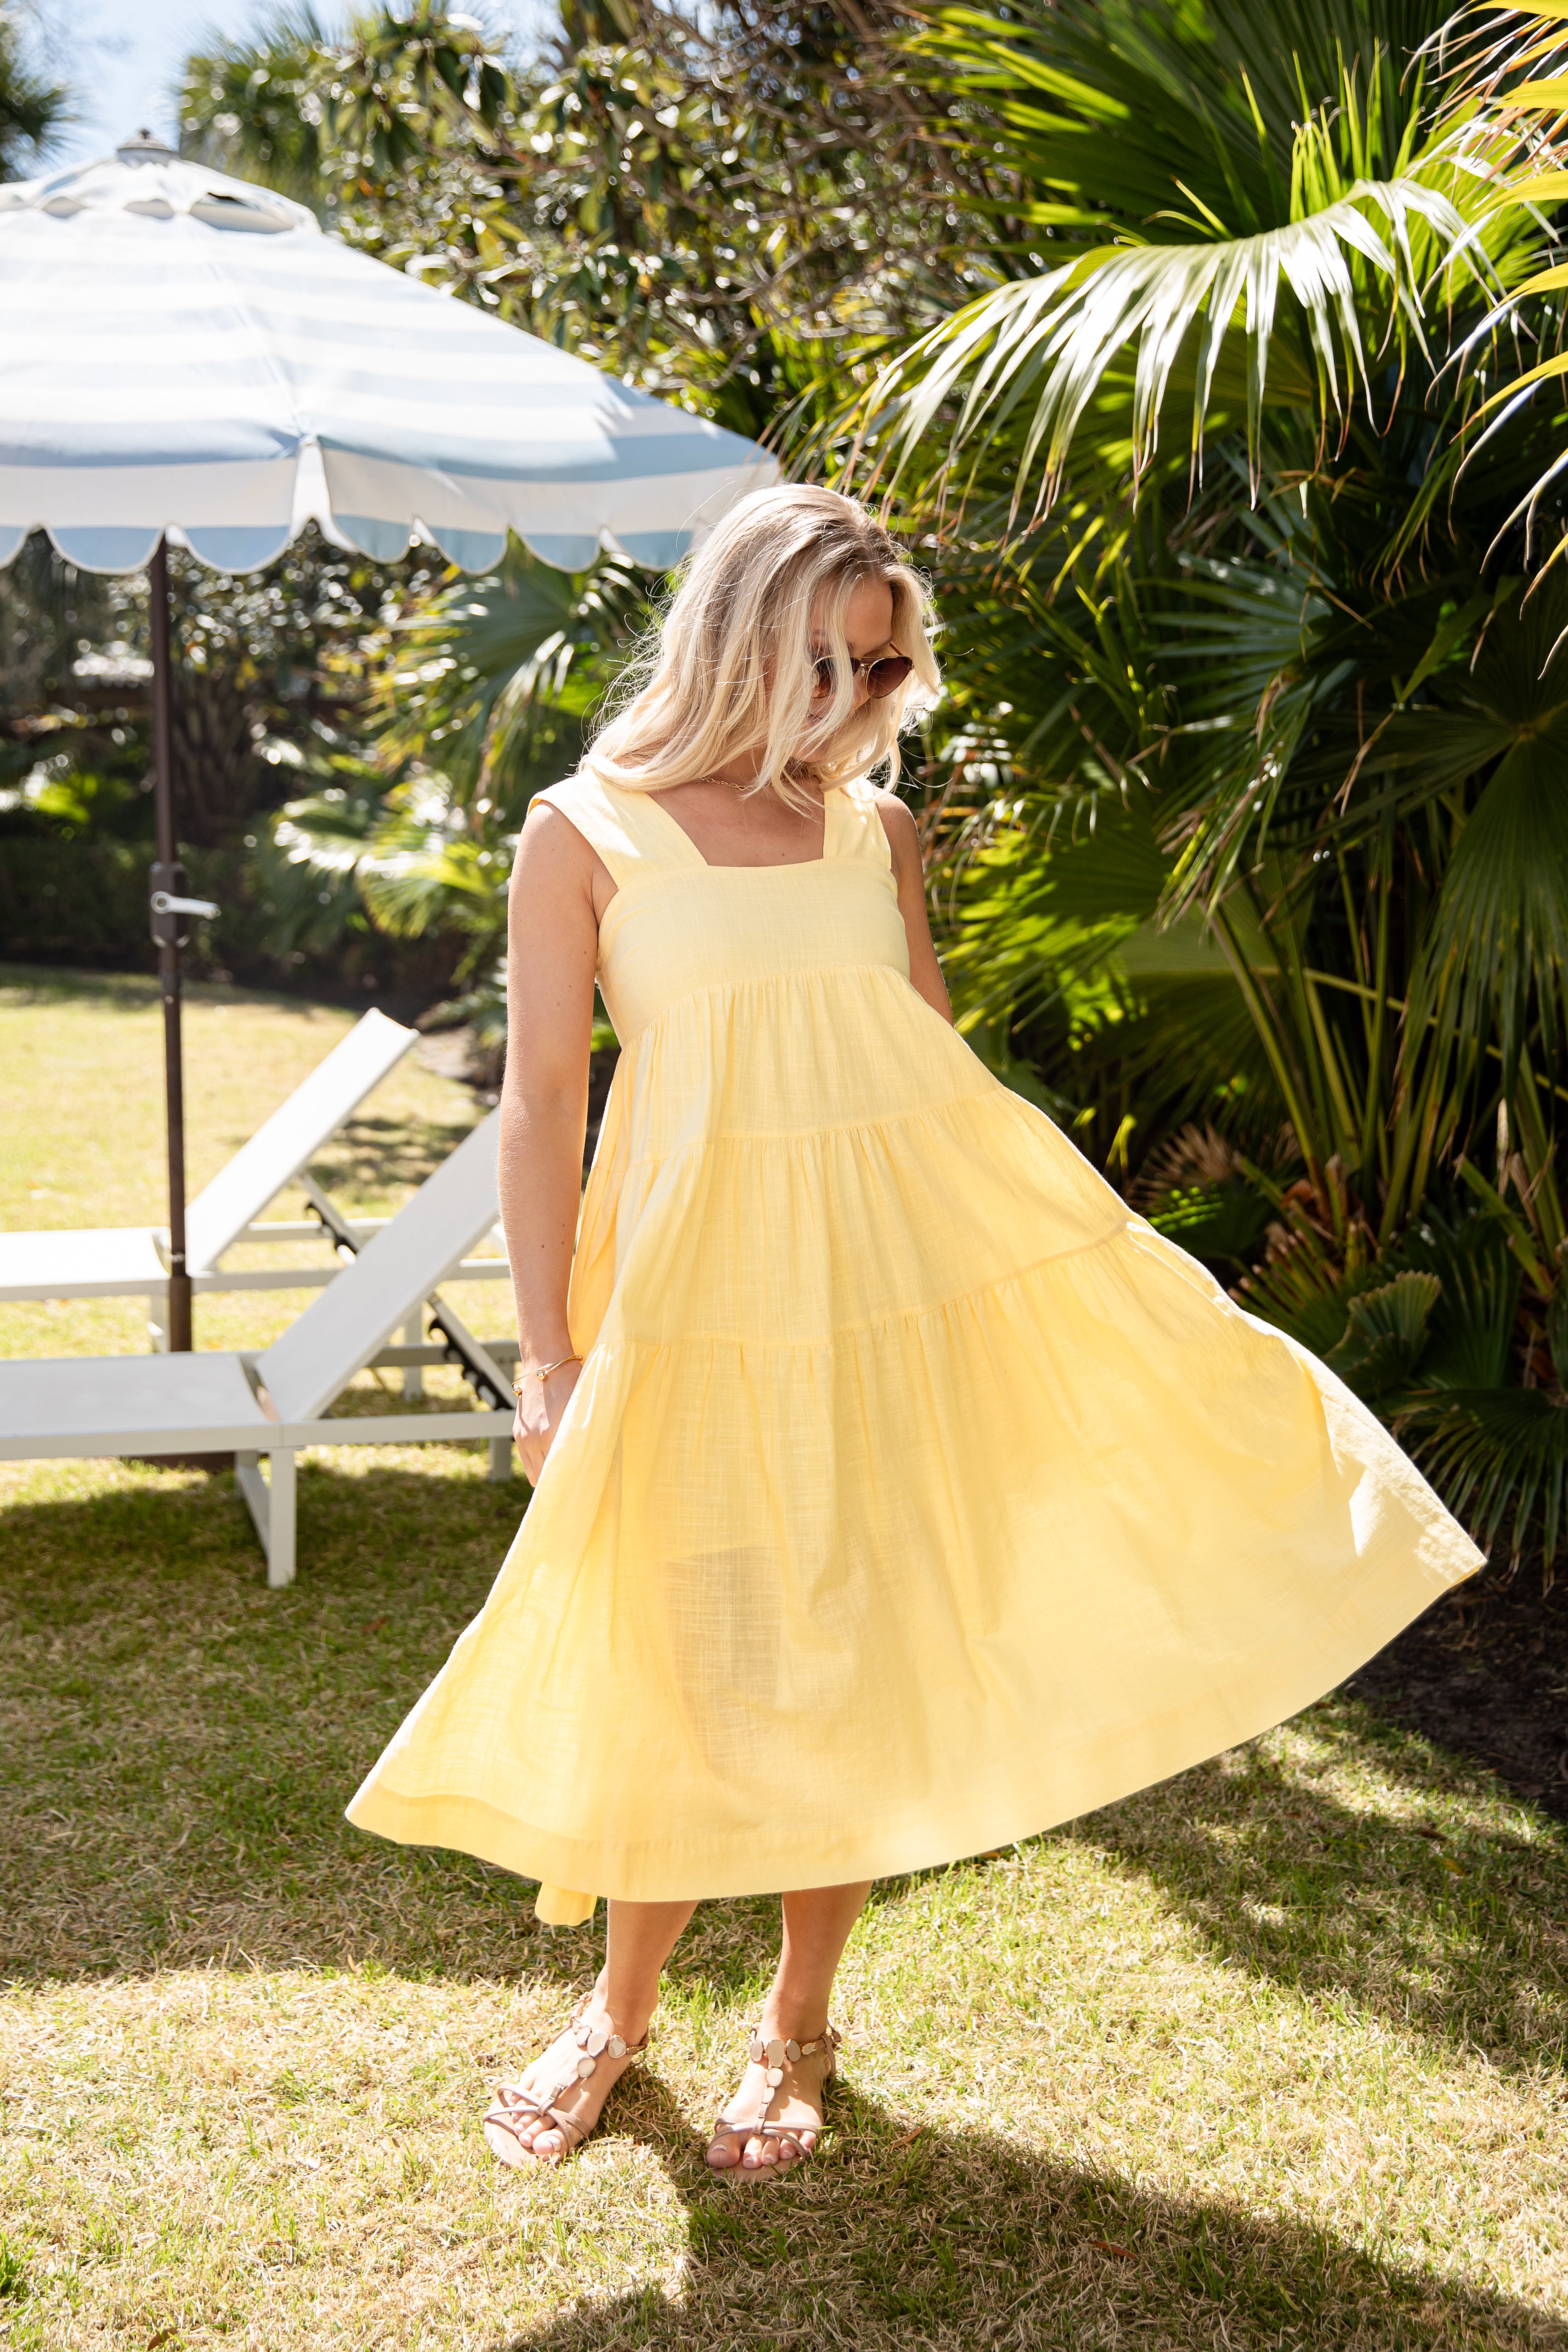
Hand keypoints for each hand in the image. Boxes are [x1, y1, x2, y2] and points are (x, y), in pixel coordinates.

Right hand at [513, 1356, 582, 1484]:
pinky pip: (527, 1462)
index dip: (573, 1482)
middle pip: (546, 1479)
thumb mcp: (584, 1409)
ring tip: (564, 1475)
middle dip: (560, 1483)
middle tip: (577, 1485)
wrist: (545, 1363)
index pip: (562, 1471)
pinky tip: (552, 1462)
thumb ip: (585, 1437)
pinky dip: (539, 1466)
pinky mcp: (518, 1433)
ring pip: (534, 1475)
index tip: (585, 1487)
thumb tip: (594, 1461)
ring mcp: (524, 1437)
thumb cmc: (572, 1382)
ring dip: (548, 1478)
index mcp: (553, 1433)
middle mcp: (535, 1439)